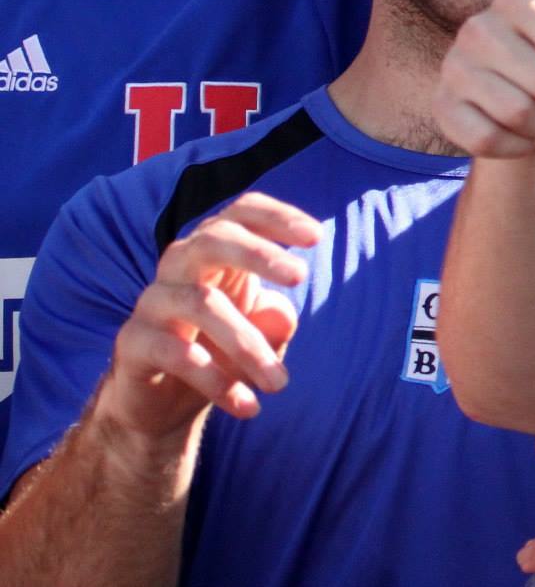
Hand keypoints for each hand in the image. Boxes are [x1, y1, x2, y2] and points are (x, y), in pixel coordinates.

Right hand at [101, 193, 319, 439]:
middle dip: (259, 253)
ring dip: (248, 345)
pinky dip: (216, 380)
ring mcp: (152, 302)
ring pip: (201, 303)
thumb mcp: (256, 334)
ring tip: (281, 384)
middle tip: (302, 275)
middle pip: (212, 238)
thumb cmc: (218, 351)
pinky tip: (246, 405)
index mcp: (214, 252)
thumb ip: (274, 319)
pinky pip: (176, 353)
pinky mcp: (132, 342)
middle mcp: (179, 267)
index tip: (317, 235)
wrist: (161, 407)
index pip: (241, 213)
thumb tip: (281, 313)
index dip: (277, 216)